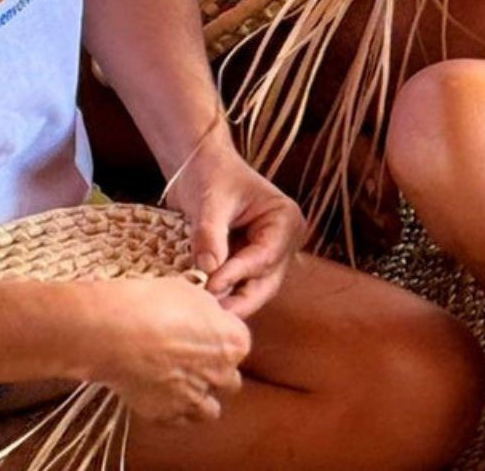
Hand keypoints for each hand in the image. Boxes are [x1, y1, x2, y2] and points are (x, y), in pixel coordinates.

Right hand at [86, 276, 251, 423]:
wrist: (113, 332)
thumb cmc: (151, 304)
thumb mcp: (190, 292)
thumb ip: (208, 312)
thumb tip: (208, 317)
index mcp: (233, 343)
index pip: (238, 344)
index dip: (219, 338)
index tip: (203, 334)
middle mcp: (220, 374)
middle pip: (228, 379)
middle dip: (213, 371)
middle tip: (190, 359)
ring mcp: (194, 399)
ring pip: (208, 410)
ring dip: (199, 399)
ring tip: (179, 385)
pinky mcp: (166, 415)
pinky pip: (178, 420)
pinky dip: (173, 411)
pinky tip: (160, 395)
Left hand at [166, 149, 304, 318]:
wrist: (199, 166)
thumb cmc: (211, 174)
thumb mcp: (210, 200)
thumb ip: (210, 234)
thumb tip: (207, 269)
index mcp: (285, 221)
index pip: (265, 256)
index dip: (238, 274)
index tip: (210, 287)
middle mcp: (282, 243)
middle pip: (266, 283)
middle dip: (239, 301)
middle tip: (211, 318)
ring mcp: (265, 257)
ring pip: (252, 291)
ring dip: (229, 303)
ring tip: (202, 317)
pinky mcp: (245, 265)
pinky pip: (236, 288)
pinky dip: (220, 296)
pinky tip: (199, 307)